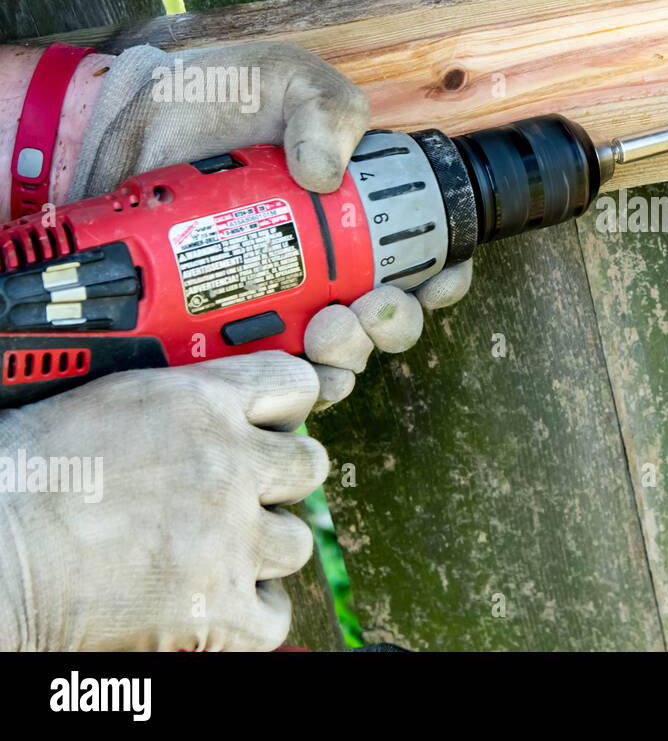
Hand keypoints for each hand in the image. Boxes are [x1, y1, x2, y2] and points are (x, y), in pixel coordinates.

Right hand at [0, 352, 326, 650]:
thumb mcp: (113, 399)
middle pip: (309, 464)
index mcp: (201, 403)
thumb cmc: (28, 474)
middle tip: (241, 494)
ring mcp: (229, 539)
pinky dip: (251, 614)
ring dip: (262, 548)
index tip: (276, 422)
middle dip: (280, 480)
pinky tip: (214, 601)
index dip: (288, 407)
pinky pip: (275, 613)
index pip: (295, 384)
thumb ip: (187, 396)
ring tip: (214, 550)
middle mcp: (228, 465)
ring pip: (295, 541)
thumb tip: (231, 403)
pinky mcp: (218, 608)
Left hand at [74, 41, 472, 406]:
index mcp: (357, 214)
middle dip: (393, 327)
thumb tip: (322, 176)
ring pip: (336, 359)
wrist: (129, 120)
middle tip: (367, 307)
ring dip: (346, 355)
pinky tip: (279, 361)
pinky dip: (285, 379)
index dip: (442, 282)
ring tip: (322, 329)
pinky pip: (268, 375)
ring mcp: (279, 301)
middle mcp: (328, 266)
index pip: (422, 263)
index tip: (437, 282)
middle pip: (386, 324)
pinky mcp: (228, 329)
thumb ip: (324, 110)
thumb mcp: (289, 79)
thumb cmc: (219, 96)